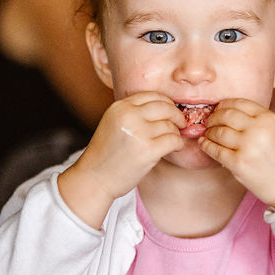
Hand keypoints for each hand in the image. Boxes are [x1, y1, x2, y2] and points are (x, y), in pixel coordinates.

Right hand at [59, 92, 184, 226]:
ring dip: (176, 133)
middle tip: (181, 124)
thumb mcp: (113, 123)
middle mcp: (128, 115)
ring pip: (171, 126)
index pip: (153, 95)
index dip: (167, 103)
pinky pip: (174, 140)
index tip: (171, 113)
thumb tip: (165, 105)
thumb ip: (133, 112)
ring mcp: (138, 132)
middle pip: (166, 107)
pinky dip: (178, 144)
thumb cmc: (106, 154)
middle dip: (177, 116)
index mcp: (120, 107)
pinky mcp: (148, 150)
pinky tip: (174, 149)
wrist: (94, 178)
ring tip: (171, 141)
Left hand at [199, 98, 274, 208]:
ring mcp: (247, 146)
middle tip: (209, 121)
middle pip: (226, 115)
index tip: (219, 108)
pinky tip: (205, 144)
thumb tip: (229, 112)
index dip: (225, 104)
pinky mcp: (239, 163)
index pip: (240, 103)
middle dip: (214, 117)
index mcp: (269, 118)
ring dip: (210, 132)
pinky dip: (207, 146)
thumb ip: (258, 119)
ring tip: (208, 134)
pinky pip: (216, 150)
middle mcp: (258, 129)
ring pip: (218, 132)